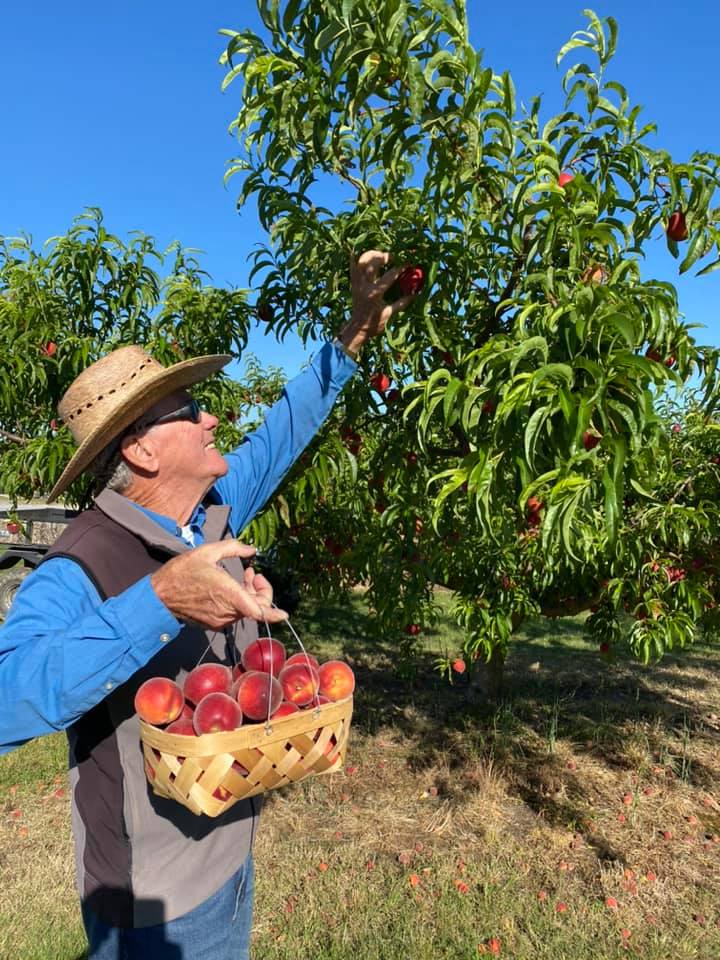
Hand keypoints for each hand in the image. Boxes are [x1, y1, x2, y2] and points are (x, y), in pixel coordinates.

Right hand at [150, 540, 287, 629]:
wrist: (159, 595)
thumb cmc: (182, 571)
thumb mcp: (208, 552)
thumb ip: (233, 548)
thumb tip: (252, 550)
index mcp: (229, 594)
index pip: (259, 611)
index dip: (274, 613)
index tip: (284, 613)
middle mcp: (227, 610)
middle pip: (256, 607)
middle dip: (260, 589)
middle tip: (253, 572)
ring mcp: (220, 619)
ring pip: (245, 610)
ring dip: (249, 594)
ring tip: (242, 576)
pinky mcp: (213, 623)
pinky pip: (234, 614)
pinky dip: (238, 601)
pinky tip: (230, 587)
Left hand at [338, 250, 415, 356]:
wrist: (357, 329)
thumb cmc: (374, 324)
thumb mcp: (389, 314)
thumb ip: (402, 303)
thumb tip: (415, 294)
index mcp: (374, 294)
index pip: (390, 275)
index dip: (401, 268)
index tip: (409, 263)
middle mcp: (364, 286)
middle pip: (372, 262)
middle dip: (385, 256)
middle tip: (394, 257)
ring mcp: (357, 283)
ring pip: (361, 261)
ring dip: (372, 254)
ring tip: (382, 255)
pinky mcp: (353, 283)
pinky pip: (352, 266)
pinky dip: (357, 258)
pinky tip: (366, 255)